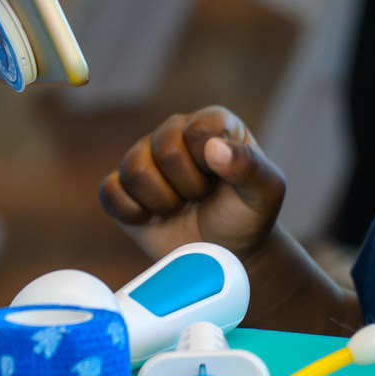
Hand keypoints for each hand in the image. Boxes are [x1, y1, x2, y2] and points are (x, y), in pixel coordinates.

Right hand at [99, 107, 288, 262]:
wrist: (225, 253)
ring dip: (162, 202)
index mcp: (211, 122)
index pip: (197, 131)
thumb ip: (248, 166)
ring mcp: (144, 157)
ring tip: (180, 207)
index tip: (223, 181)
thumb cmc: (248, 215)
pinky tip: (153, 218)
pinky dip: (132, 213)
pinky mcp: (122, 187)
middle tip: (201, 198)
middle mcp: (174, 131)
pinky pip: (109, 192)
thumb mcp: (265, 191)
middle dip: (188, 187)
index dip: (209, 164)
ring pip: (134, 171)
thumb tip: (213, 148)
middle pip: (163, 150)